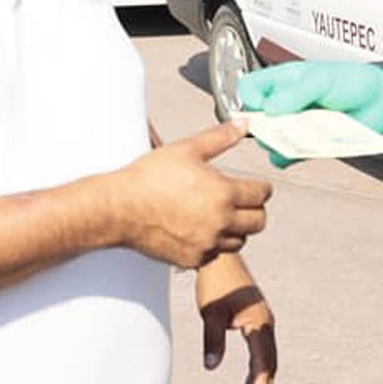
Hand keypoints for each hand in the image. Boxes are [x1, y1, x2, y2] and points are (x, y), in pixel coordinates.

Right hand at [113, 122, 272, 267]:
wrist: (119, 208)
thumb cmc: (149, 177)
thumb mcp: (187, 149)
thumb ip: (220, 137)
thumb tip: (243, 125)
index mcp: (224, 194)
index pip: (262, 194)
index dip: (261, 188)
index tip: (255, 186)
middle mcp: (220, 222)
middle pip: (258, 222)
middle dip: (254, 209)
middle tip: (242, 201)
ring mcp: (207, 243)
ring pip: (240, 241)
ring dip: (236, 228)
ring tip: (220, 215)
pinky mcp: (193, 258)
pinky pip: (216, 254)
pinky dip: (214, 243)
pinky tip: (201, 229)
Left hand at [196, 255, 275, 383]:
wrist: (220, 260)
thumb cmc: (216, 284)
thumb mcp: (211, 314)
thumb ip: (213, 341)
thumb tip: (211, 367)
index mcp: (259, 323)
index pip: (262, 360)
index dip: (261, 383)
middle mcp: (266, 324)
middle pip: (269, 363)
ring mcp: (263, 323)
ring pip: (266, 359)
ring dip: (259, 381)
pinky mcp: (256, 322)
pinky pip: (260, 351)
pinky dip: (256, 369)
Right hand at [237, 62, 382, 166]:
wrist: (380, 103)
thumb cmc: (353, 82)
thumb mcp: (323, 79)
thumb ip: (295, 92)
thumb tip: (270, 107)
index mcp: (283, 81)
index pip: (250, 89)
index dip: (251, 100)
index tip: (263, 109)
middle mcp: (285, 104)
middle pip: (256, 119)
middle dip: (266, 126)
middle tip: (283, 126)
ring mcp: (294, 126)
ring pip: (270, 140)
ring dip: (280, 142)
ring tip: (299, 136)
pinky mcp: (305, 144)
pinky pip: (287, 156)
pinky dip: (289, 157)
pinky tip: (299, 151)